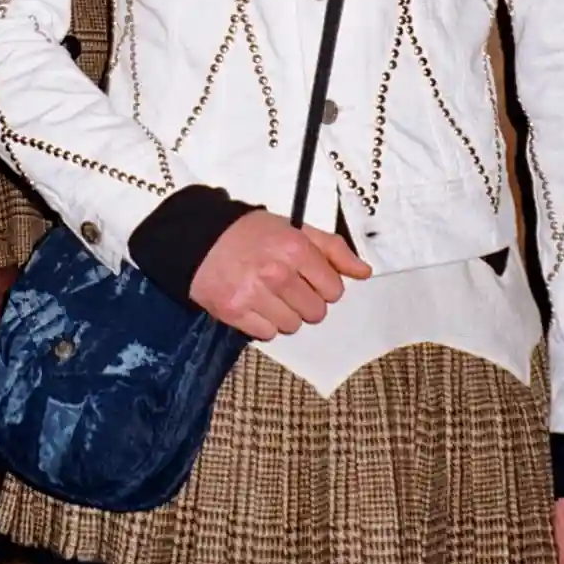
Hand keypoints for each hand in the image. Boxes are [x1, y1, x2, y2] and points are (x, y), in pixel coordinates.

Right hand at [188, 209, 370, 339]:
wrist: (199, 239)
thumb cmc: (251, 233)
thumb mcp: (294, 229)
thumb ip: (332, 249)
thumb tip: (365, 272)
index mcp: (296, 248)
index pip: (334, 289)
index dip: (324, 285)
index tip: (308, 277)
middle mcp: (277, 272)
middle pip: (316, 312)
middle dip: (305, 302)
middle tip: (286, 286)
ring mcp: (255, 294)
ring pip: (292, 326)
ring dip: (285, 314)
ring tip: (269, 295)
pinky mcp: (235, 311)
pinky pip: (267, 334)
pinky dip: (264, 323)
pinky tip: (254, 304)